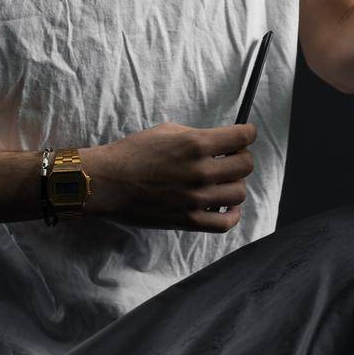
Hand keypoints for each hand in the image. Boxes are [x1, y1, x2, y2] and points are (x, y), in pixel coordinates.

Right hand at [80, 121, 256, 233]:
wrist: (105, 182)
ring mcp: (195, 199)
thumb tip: (223, 142)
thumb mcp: (168, 131)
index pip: (242, 137)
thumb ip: (200, 137)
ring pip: (239, 192)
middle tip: (231, 157)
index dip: (248, 134)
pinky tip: (227, 205)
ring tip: (223, 181)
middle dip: (241, 157)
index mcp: (196, 144)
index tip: (246, 135)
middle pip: (245, 165)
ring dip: (235, 184)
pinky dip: (232, 214)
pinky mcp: (187, 221)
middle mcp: (200, 171)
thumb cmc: (133, 152)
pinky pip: (225, 223)